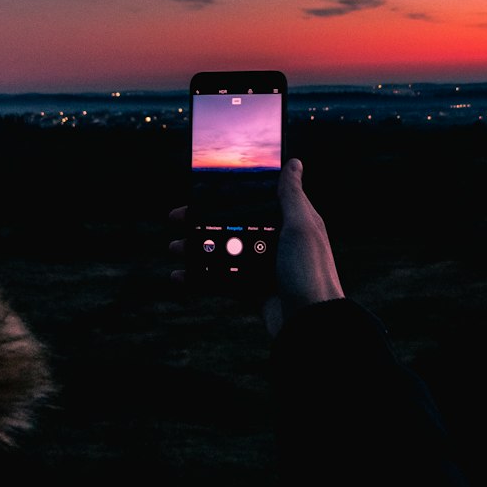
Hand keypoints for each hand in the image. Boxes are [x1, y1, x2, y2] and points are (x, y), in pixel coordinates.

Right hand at [169, 158, 343, 338]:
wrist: (311, 324)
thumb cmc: (310, 271)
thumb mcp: (301, 227)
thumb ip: (291, 196)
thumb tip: (294, 162)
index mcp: (289, 222)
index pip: (254, 200)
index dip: (228, 193)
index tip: (203, 188)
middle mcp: (276, 242)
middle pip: (233, 225)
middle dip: (203, 221)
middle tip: (177, 218)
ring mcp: (263, 268)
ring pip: (223, 252)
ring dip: (197, 250)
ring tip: (174, 248)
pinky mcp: (253, 291)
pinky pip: (221, 281)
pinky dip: (199, 279)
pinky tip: (179, 277)